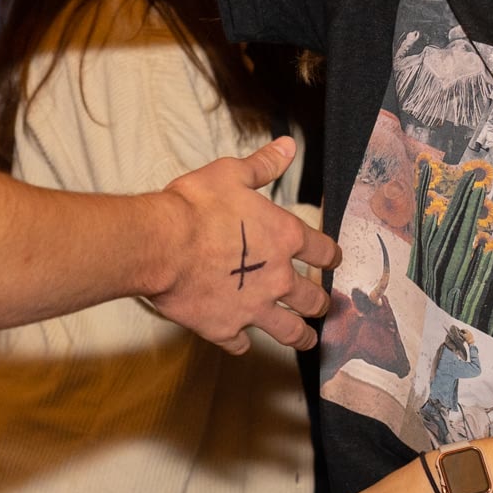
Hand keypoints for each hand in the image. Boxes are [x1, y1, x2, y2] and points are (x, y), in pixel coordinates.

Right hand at [139, 138, 338, 354]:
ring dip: (302, 336)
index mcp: (285, 238)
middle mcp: (278, 278)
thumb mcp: (231, 174)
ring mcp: (253, 308)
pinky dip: (242, 344)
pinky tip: (241, 342)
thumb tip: (288, 147)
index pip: (324, 251)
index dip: (331, 255)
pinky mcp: (225, 328)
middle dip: (320, 303)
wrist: (160, 244)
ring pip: (290, 331)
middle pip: (313, 299)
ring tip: (307, 339)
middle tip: (321, 305)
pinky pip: (241, 345)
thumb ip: (263, 165)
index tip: (332, 260)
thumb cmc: (195, 206)